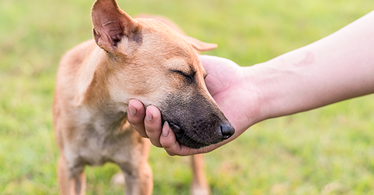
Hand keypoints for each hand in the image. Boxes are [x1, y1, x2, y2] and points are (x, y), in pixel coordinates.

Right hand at [127, 55, 261, 154]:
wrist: (247, 86)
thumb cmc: (221, 75)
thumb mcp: (189, 66)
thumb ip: (169, 66)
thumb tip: (145, 60)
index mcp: (169, 107)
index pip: (144, 112)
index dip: (135, 107)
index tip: (131, 95)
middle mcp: (174, 122)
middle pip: (147, 128)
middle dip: (137, 119)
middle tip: (135, 104)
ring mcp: (185, 135)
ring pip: (159, 140)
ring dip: (151, 129)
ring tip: (152, 113)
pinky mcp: (199, 146)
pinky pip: (177, 149)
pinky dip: (168, 141)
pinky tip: (166, 129)